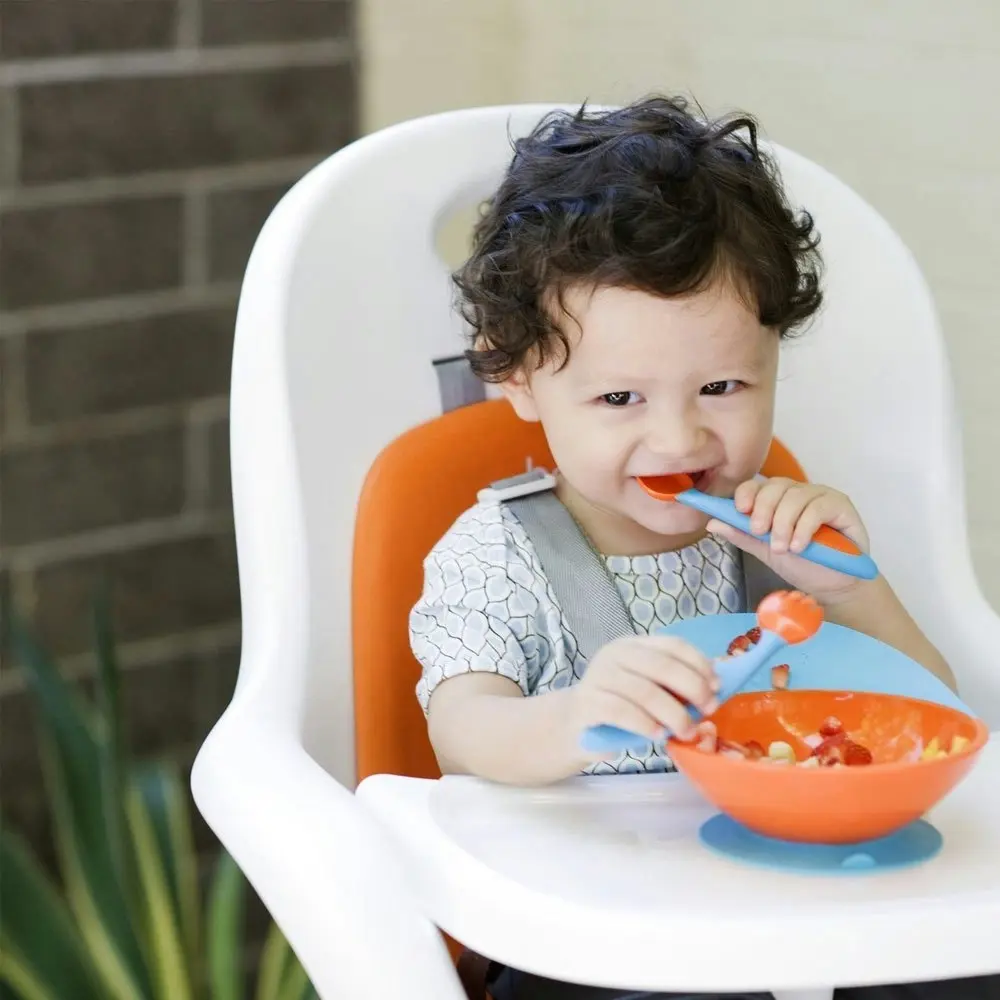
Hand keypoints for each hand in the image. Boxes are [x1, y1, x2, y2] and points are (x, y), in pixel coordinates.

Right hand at [569, 635, 719, 755]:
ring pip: (645, 691)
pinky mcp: (587, 703)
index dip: (700, 664)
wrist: (573, 725)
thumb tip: (717, 686)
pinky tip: (658, 736)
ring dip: (673, 714)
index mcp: (634, 645)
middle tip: (708, 711)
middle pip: (662, 665)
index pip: (673, 644)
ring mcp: (598, 676)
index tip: (718, 687)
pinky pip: (622, 712)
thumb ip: (674, 686)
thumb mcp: (648, 690)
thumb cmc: (619, 707)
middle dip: (693, 688)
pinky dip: (646, 725)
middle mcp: (615, 654)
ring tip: (686, 732)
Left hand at [707, 477, 870, 601]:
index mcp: (778, 499)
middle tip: (760, 533)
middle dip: (763, 509)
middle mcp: (799, 492)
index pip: (757, 485)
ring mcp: (821, 496)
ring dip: (783, 524)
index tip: (740, 510)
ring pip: (795, 496)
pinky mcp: (841, 505)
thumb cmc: (802, 564)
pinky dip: (804, 527)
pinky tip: (799, 546)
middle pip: (775, 486)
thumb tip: (711, 522)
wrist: (834, 585)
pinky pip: (818, 507)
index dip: (746, 493)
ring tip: (782, 548)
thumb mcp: (765, 550)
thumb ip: (742, 534)